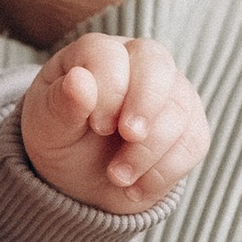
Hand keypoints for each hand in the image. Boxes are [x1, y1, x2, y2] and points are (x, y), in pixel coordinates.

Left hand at [18, 34, 207, 212]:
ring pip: (179, 108)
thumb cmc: (61, 141)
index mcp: (96, 54)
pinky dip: (164, 172)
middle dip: (144, 105)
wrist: (80, 182)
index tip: (96, 125)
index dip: (109, 88)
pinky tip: (136, 187)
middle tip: (128, 137)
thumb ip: (60, 104)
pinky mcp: (190, 127)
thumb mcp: (47, 128)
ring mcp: (170, 93)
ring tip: (118, 177)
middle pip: (157, 65)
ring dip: (149, 151)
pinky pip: (194, 142)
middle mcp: (138, 64)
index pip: (111, 54)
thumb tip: (79, 80)